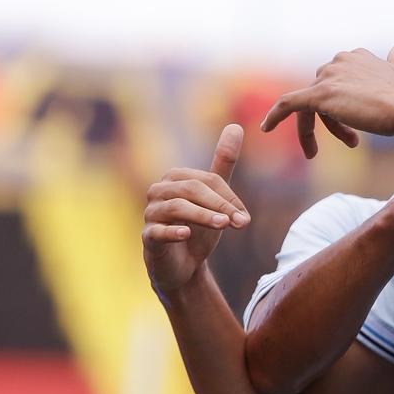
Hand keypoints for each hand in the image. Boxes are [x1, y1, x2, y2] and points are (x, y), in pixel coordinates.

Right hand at [142, 124, 249, 293]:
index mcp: (176, 178)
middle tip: (241, 222)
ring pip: (177, 208)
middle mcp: (158, 191)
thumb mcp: (215, 197)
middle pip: (192, 189)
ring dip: (203, 216)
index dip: (228, 197)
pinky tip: (187, 234)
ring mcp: (151, 214)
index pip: (207, 180)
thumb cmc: (198, 228)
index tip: (245, 218)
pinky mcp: (148, 238)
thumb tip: (236, 126)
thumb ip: (223, 164)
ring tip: (224, 225)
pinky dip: (172, 231)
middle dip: (219, 205)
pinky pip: (157, 231)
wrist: (184, 267)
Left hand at [262, 45, 393, 157]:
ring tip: (347, 144)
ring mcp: (329, 77)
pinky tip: (266, 128)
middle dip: (335, 119)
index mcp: (355, 56)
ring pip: (312, 106)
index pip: (339, 82)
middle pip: (323, 94)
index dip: (345, 106)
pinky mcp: (319, 94)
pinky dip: (275, 115)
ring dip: (322, 128)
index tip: (358, 124)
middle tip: (351, 141)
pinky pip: (288, 104)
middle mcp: (339, 61)